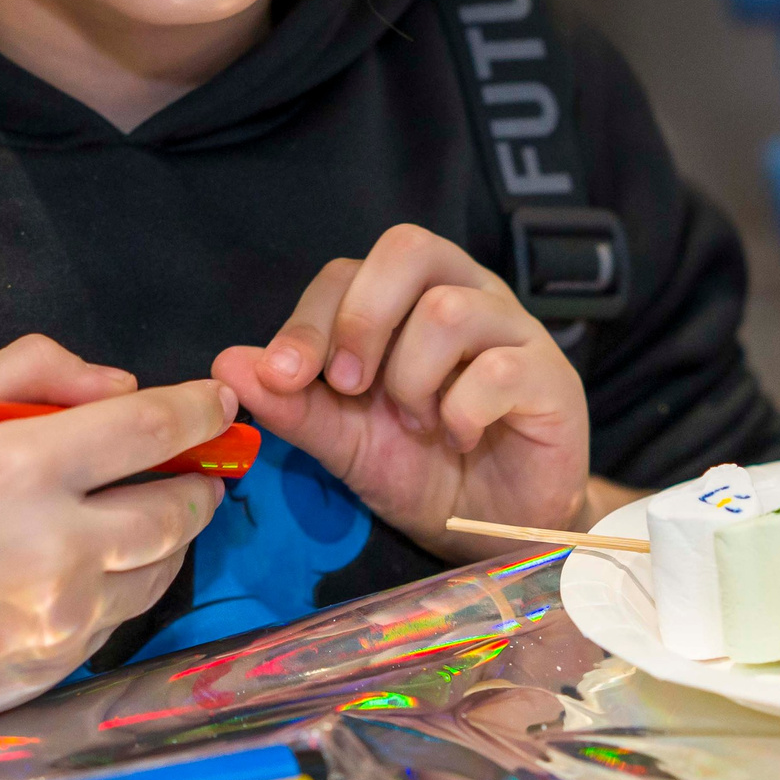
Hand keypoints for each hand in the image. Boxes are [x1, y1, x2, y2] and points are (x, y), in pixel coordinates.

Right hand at [0, 336, 230, 757]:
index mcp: (20, 467)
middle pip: (177, 506)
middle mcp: (54, 545)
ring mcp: (61, 617)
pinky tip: (93, 565)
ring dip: (169, 534)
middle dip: (198, 479)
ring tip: (146, 510)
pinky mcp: (58, 667)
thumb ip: (32, 373)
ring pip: (161, 566)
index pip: (151, 428)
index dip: (200, 410)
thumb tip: (121, 385)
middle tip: (195, 464)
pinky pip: (122, 614)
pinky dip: (124, 583)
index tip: (218, 402)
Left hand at [212, 225, 587, 561]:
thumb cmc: (425, 471)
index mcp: (408, 300)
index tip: (288, 377)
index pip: (351, 269)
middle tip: (350, 388)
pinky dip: (460, 413)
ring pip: (448, 309)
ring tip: (418, 423)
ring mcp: (512, 330)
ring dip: (413, 379)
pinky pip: (497, 368)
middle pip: (408, 248)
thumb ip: (293, 405)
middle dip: (362, 320)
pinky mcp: (550, 376)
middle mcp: (463, 294)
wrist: (498, 531)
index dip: (312, 318)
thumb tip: (229, 364)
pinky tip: (458, 439)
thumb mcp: (345, 443)